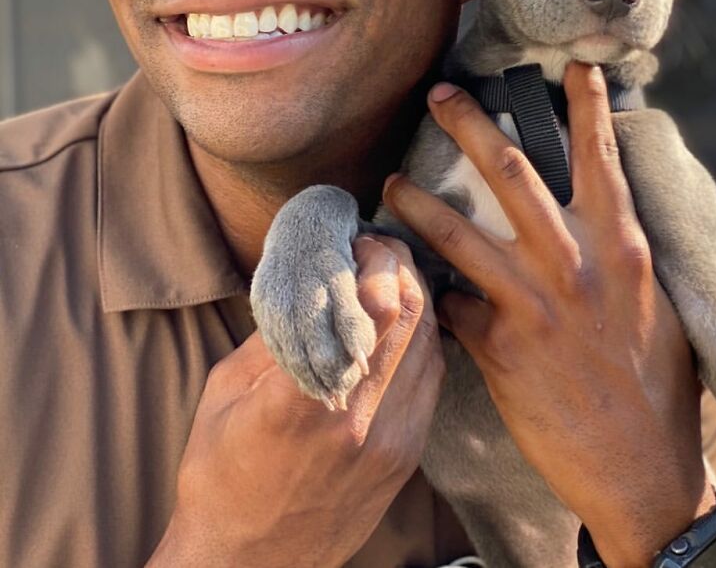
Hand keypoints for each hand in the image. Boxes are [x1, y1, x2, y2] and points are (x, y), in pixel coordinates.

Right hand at [147, 237, 443, 567]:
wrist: (249, 565)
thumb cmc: (222, 474)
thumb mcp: (227, 389)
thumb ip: (278, 330)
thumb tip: (318, 273)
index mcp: (302, 402)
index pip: (369, 308)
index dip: (372, 259)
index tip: (356, 240)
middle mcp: (358, 421)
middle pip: (412, 314)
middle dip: (399, 264)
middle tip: (375, 248)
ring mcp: (391, 443)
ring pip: (430, 340)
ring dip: (415, 296)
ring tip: (386, 279)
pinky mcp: (408, 458)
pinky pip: (432, 377)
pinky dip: (421, 338)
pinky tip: (399, 325)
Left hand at [383, 63, 713, 567]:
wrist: (640, 467)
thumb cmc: (655, 384)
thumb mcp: (654, 303)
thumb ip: (621, 253)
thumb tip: (601, 209)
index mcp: (621, 245)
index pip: (600, 156)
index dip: (587, 102)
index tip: (570, 62)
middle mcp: (574, 263)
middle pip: (509, 173)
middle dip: (467, 123)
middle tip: (437, 93)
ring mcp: (532, 303)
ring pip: (455, 232)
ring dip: (416, 203)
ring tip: (389, 184)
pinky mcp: (498, 347)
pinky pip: (449, 303)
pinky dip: (426, 290)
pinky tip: (402, 280)